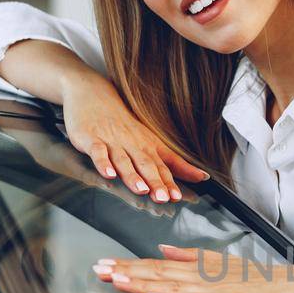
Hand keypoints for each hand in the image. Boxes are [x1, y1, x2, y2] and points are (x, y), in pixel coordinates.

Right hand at [62, 73, 209, 199]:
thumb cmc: (124, 124)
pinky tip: (109, 175)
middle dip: (156, 182)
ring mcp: (112, 142)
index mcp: (148, 146)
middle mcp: (133, 144)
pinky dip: (103, 164)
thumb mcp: (152, 141)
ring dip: (133, 176)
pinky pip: (98, 153)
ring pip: (124, 161)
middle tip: (163, 198)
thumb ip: (174, 162)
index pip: (164, 165)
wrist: (94, 94)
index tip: (179, 196)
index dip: (171, 181)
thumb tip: (201, 177)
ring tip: (141, 190)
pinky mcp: (92, 139)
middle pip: (146, 165)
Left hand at [93, 245, 293, 292]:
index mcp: (200, 269)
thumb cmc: (264, 283)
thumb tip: (163, 249)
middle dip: (127, 271)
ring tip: (116, 280)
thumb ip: (191, 257)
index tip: (106, 265)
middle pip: (158, 272)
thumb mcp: (223, 266)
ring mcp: (214, 289)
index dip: (131, 265)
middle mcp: (202, 276)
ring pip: (171, 285)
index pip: (158, 266)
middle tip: (98, 270)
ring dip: (142, 282)